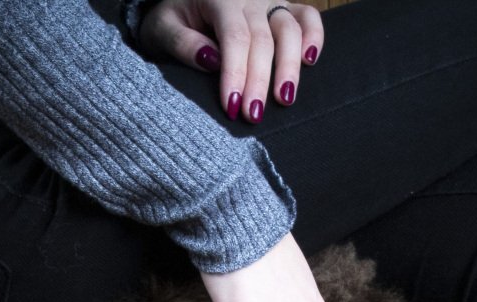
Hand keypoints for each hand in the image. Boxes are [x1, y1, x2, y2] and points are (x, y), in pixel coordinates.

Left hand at [136, 0, 323, 123]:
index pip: (234, 39)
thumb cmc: (172, 17)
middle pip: (263, 41)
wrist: (184, 1)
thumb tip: (210, 60)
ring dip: (289, 67)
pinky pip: (307, 17)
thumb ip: (181, 42)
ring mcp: (270, 2)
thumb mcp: (162, 27)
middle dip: (259, 82)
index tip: (233, 106)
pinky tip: (309, 61)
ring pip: (290, 31)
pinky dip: (314, 36)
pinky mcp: (283, 8)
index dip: (236, 74)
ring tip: (284, 99)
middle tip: (253, 115)